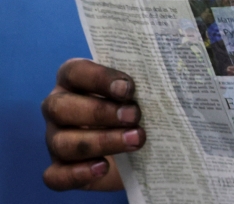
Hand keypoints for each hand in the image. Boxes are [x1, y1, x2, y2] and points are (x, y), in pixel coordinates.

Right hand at [41, 59, 143, 190]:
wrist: (140, 147)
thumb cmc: (137, 108)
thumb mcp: (139, 93)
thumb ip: (142, 85)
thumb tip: (163, 82)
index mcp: (75, 80)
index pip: (75, 72)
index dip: (99, 78)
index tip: (128, 88)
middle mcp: (59, 107)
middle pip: (61, 107)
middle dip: (99, 112)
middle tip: (134, 116)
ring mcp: (55, 139)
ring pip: (62, 142)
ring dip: (101, 141)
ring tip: (135, 140)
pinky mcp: (60, 168)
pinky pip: (56, 175)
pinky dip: (78, 173)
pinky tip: (103, 167)